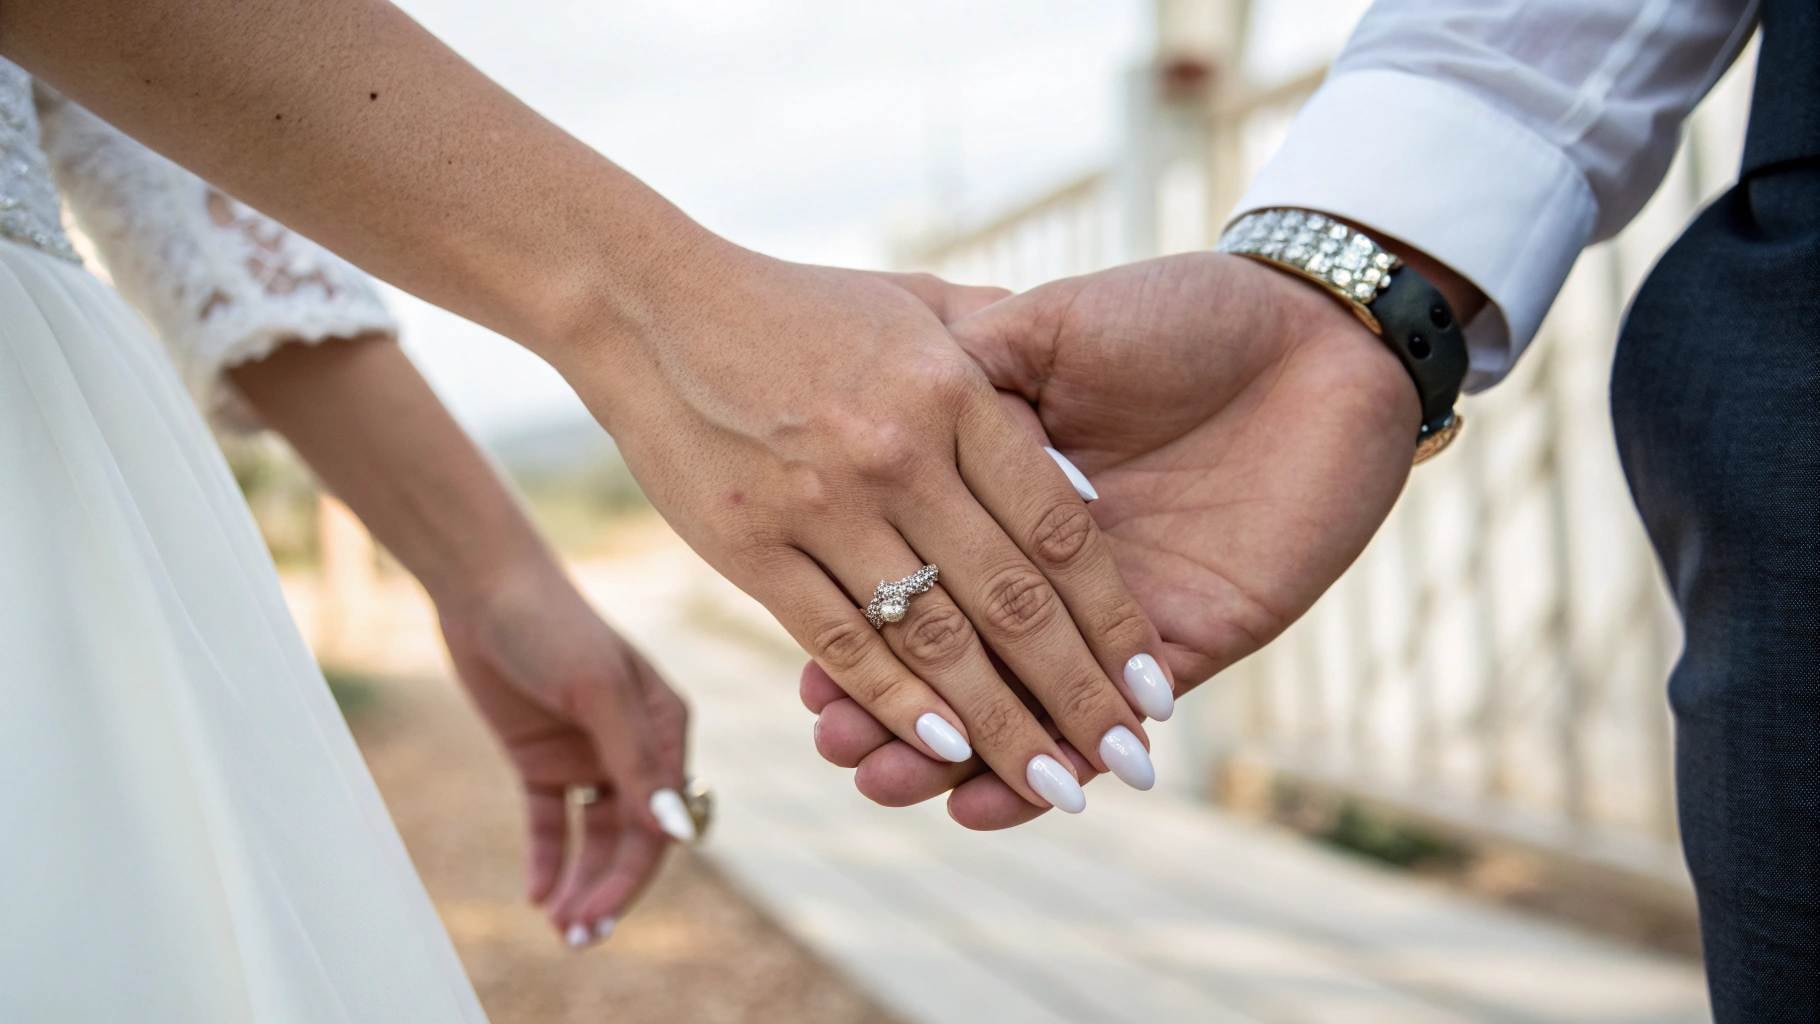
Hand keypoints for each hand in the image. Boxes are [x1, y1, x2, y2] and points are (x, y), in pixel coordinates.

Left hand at [436, 558, 688, 946]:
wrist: (482, 588)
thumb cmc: (551, 625)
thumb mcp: (595, 691)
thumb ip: (635, 761)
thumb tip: (674, 830)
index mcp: (665, 727)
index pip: (660, 817)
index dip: (634, 871)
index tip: (598, 912)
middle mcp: (633, 746)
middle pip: (631, 836)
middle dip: (608, 888)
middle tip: (577, 936)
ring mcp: (588, 754)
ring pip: (593, 836)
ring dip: (580, 880)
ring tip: (559, 925)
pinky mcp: (542, 758)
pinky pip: (551, 820)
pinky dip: (547, 856)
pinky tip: (536, 892)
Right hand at [559, 244, 1173, 813]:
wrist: (649, 301)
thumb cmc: (797, 307)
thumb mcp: (917, 303)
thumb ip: (1005, 358)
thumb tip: (1085, 457)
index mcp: (953, 392)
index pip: (1059, 529)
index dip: (1115, 618)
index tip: (1153, 684)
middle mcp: (898, 453)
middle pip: (1012, 600)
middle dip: (1079, 695)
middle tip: (1129, 764)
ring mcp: (822, 504)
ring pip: (933, 639)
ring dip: (1000, 726)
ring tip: (1056, 786)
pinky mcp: (752, 548)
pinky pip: (838, 642)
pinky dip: (893, 701)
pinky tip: (942, 749)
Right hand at [806, 252, 1419, 826]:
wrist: (1318, 331)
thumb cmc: (1178, 311)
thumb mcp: (1048, 329)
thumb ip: (968, 373)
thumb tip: (876, 439)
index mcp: (1008, 486)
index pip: (924, 578)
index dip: (867, 630)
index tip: (808, 677)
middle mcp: (1052, 559)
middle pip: (962, 652)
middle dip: (893, 710)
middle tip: (834, 751)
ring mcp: (1121, 608)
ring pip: (1029, 700)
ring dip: (960, 752)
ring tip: (883, 787)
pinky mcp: (1191, 636)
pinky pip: (1117, 714)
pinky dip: (1056, 760)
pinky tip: (980, 799)